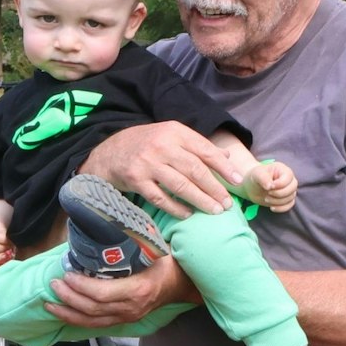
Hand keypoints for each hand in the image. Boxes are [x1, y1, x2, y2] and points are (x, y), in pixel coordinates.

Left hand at [44, 257, 195, 328]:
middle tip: (54, 284)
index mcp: (138, 289)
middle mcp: (131, 308)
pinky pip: (96, 325)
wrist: (180, 283)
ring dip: (68, 313)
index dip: (81, 287)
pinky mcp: (123, 321)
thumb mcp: (148, 250)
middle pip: (93, 309)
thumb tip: (97, 231)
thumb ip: (126, 246)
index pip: (102, 294)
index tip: (67, 273)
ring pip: (92, 322)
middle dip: (69, 298)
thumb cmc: (163, 262)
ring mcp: (127, 317)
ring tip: (50, 302)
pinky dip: (78, 320)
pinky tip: (64, 313)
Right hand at [82, 122, 243, 218]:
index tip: (237, 180)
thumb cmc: (145, 145)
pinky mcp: (136, 180)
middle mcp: (162, 145)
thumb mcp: (170, 137)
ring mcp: (148, 163)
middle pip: (195, 169)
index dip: (223, 167)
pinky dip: (176, 208)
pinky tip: (188, 214)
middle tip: (227, 203)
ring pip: (180, 185)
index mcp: (174, 132)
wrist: (108, 153)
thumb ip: (197, 146)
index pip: (204, 150)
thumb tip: (226, 158)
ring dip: (200, 200)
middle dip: (214, 188)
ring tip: (214, 211)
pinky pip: (160, 198)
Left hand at [247, 160, 297, 211]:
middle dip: (279, 194)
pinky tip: (271, 208)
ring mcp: (289, 189)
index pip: (288, 177)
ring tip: (266, 199)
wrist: (253, 187)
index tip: (269, 188)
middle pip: (292, 188)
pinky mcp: (287, 199)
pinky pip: (290, 205)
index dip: (280, 184)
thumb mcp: (257, 174)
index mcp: (283, 170)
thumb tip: (270, 186)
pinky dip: (281, 208)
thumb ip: (263, 178)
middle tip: (267, 194)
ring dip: (278, 201)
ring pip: (291, 197)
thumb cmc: (256, 177)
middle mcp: (289, 179)